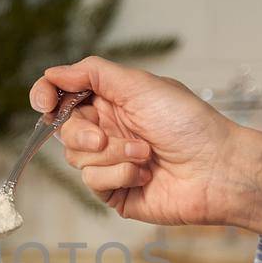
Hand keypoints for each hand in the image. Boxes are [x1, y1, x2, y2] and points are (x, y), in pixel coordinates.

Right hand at [31, 56, 261, 234]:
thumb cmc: (189, 123)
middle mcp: (109, 130)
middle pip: (64, 129)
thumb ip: (93, 74)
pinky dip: (120, 174)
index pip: (64, 95)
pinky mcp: (115, 191)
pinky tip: (146, 173)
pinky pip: (93, 181)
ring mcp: (111, 162)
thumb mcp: (140, 85)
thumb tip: (54, 72)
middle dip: (83, 134)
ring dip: (111, 155)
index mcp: (113, 100)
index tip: (44, 102)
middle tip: (105, 137)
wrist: (217, 169)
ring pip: (76, 158)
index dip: (47, 96)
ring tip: (145, 154)